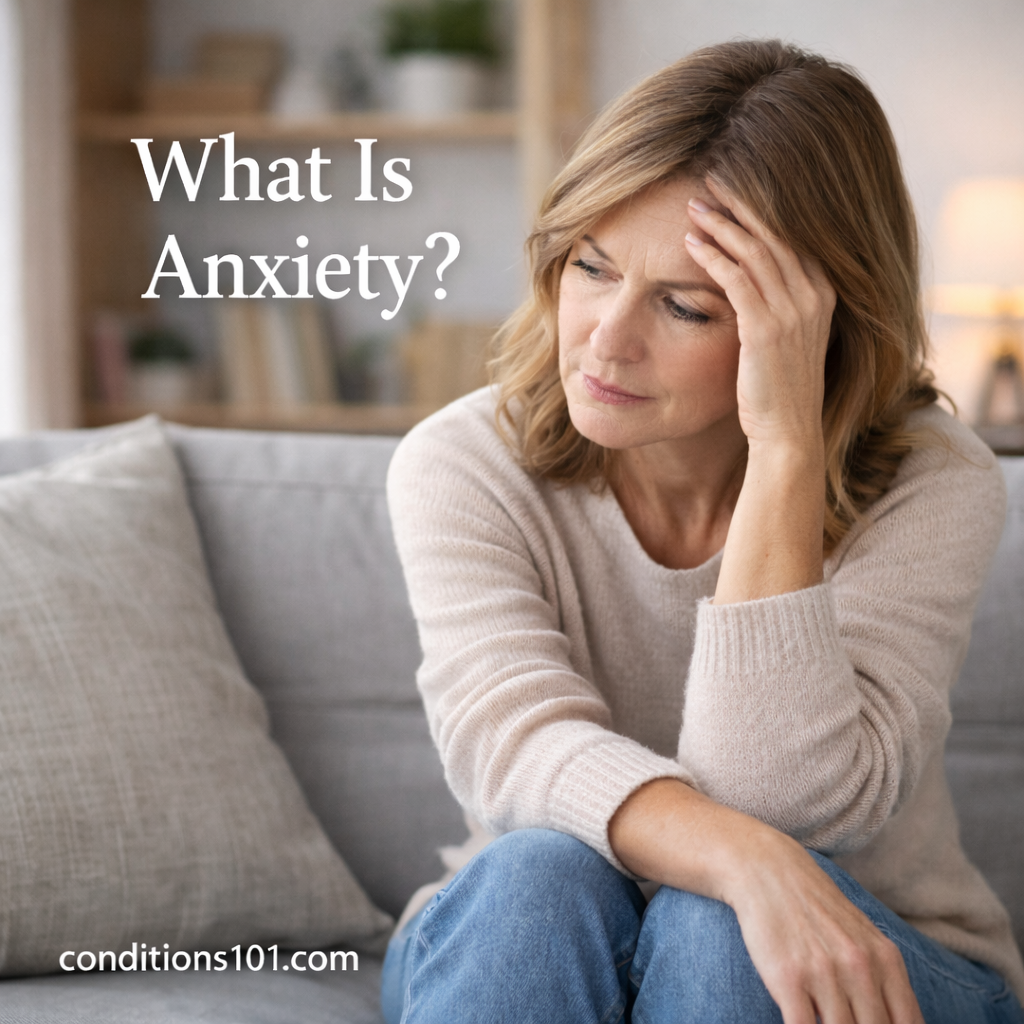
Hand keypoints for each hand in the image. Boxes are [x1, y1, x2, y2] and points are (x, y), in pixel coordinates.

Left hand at [684, 181, 836, 448]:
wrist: (787, 432)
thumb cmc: (780, 387)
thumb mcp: (790, 337)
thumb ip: (782, 303)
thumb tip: (755, 277)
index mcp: (824, 292)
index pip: (794, 235)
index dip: (763, 209)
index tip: (734, 189)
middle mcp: (814, 295)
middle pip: (774, 234)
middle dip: (740, 206)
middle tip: (710, 184)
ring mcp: (792, 311)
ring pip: (754, 251)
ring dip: (721, 225)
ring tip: (694, 207)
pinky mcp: (765, 329)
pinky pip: (736, 280)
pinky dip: (712, 257)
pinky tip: (691, 244)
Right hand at [727, 828, 923, 1023]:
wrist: (766, 870)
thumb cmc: (815, 909)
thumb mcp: (862, 939)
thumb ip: (884, 983)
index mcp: (885, 959)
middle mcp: (860, 967)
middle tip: (842, 1021)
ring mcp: (825, 973)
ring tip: (821, 1019)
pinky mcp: (789, 978)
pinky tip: (800, 1022)